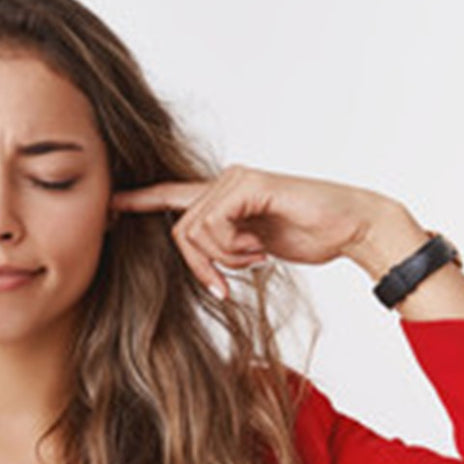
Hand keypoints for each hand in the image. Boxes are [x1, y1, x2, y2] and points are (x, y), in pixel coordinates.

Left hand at [109, 163, 388, 297]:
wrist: (353, 226)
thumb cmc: (311, 235)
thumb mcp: (255, 247)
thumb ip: (226, 247)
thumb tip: (205, 262)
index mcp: (224, 197)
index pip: (171, 196)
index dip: (139, 200)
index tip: (110, 205)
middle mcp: (224, 183)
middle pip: (180, 231)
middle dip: (200, 266)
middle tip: (226, 282)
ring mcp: (236, 180)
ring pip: (194, 230)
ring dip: (223, 258)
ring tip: (254, 258)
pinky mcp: (249, 184)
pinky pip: (214, 224)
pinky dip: (233, 248)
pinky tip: (260, 249)